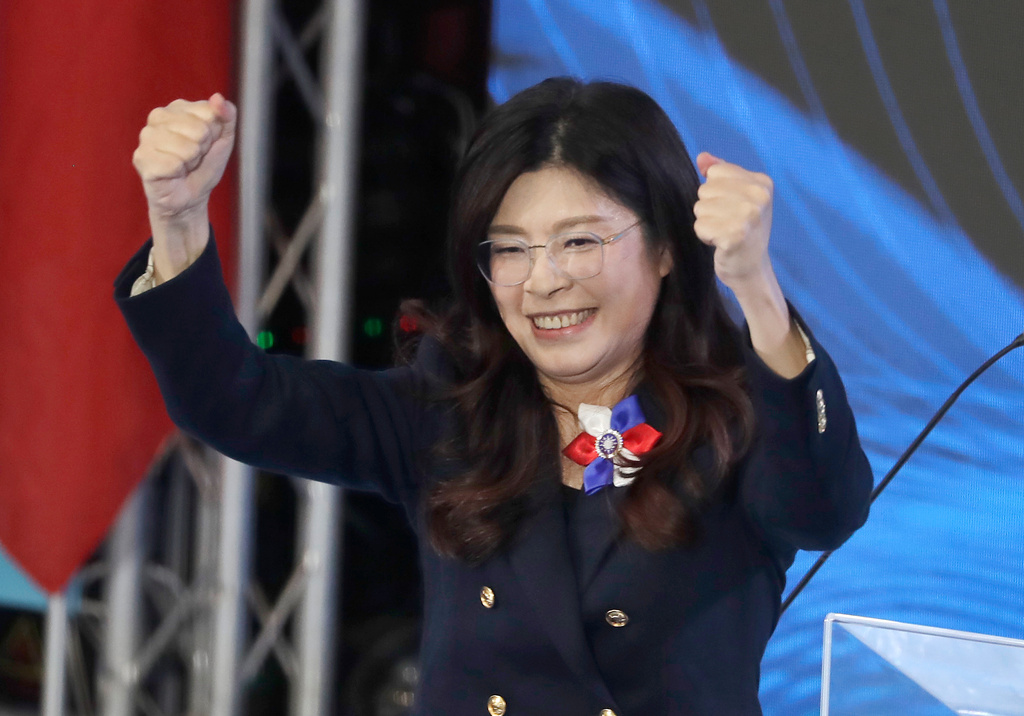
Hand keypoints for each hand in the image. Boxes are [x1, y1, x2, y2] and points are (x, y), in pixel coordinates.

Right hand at [132, 93, 236, 281]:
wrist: (190, 197)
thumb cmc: (203, 166)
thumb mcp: (224, 138)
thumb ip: (226, 115)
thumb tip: (217, 98)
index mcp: (177, 108)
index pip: (209, 113)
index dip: (214, 134)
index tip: (205, 144)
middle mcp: (157, 117)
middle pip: (199, 130)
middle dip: (202, 149)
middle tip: (193, 158)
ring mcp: (146, 137)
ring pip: (187, 147)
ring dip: (191, 161)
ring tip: (183, 165)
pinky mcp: (141, 158)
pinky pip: (173, 163)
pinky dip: (179, 172)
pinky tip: (173, 173)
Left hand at [694, 152, 806, 376]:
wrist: (751, 269)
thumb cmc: (742, 230)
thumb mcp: (737, 197)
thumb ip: (720, 173)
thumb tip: (701, 157)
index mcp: (762, 182)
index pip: (715, 173)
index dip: (715, 192)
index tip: (731, 208)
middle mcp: (759, 197)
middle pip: (705, 190)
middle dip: (709, 208)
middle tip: (726, 224)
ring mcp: (749, 216)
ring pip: (700, 208)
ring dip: (706, 223)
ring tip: (723, 233)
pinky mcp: (736, 235)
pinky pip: (700, 226)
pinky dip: (704, 237)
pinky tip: (720, 244)